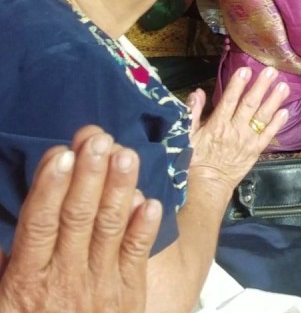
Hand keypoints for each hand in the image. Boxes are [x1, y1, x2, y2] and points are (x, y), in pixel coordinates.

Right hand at [0, 127, 161, 312]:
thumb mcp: (3, 304)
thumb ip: (4, 268)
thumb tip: (4, 235)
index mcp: (27, 279)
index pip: (39, 224)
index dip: (51, 188)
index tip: (60, 154)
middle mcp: (65, 276)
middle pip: (77, 218)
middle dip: (89, 176)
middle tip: (98, 139)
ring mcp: (100, 283)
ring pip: (111, 228)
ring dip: (119, 189)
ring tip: (127, 155)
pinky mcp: (128, 291)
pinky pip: (137, 255)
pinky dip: (145, 227)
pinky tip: (151, 199)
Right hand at [186, 67, 289, 189]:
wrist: (207, 184)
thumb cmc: (195, 158)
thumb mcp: (187, 135)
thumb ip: (192, 112)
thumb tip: (197, 92)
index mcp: (216, 125)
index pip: (228, 101)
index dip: (237, 85)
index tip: (245, 70)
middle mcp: (234, 130)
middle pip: (249, 105)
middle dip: (261, 86)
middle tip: (271, 71)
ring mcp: (247, 141)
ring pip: (262, 117)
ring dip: (274, 101)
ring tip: (284, 86)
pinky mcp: (256, 150)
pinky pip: (268, 135)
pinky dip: (277, 123)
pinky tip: (285, 111)